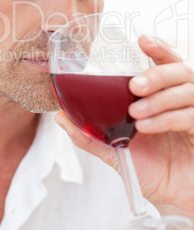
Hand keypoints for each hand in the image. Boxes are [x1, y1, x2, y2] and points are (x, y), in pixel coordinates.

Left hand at [55, 35, 193, 221]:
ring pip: (187, 91)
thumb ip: (90, 134)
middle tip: (133, 86)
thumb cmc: (148, 168)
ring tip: (135, 113)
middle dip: (157, 74)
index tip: (142, 40)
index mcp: (163, 97)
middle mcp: (181, 101)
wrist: (170, 200)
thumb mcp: (115, 149)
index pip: (167, 63)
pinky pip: (190, 117)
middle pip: (181, 71)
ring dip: (159, 98)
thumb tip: (60, 117)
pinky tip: (146, 127)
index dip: (158, 48)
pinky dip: (167, 118)